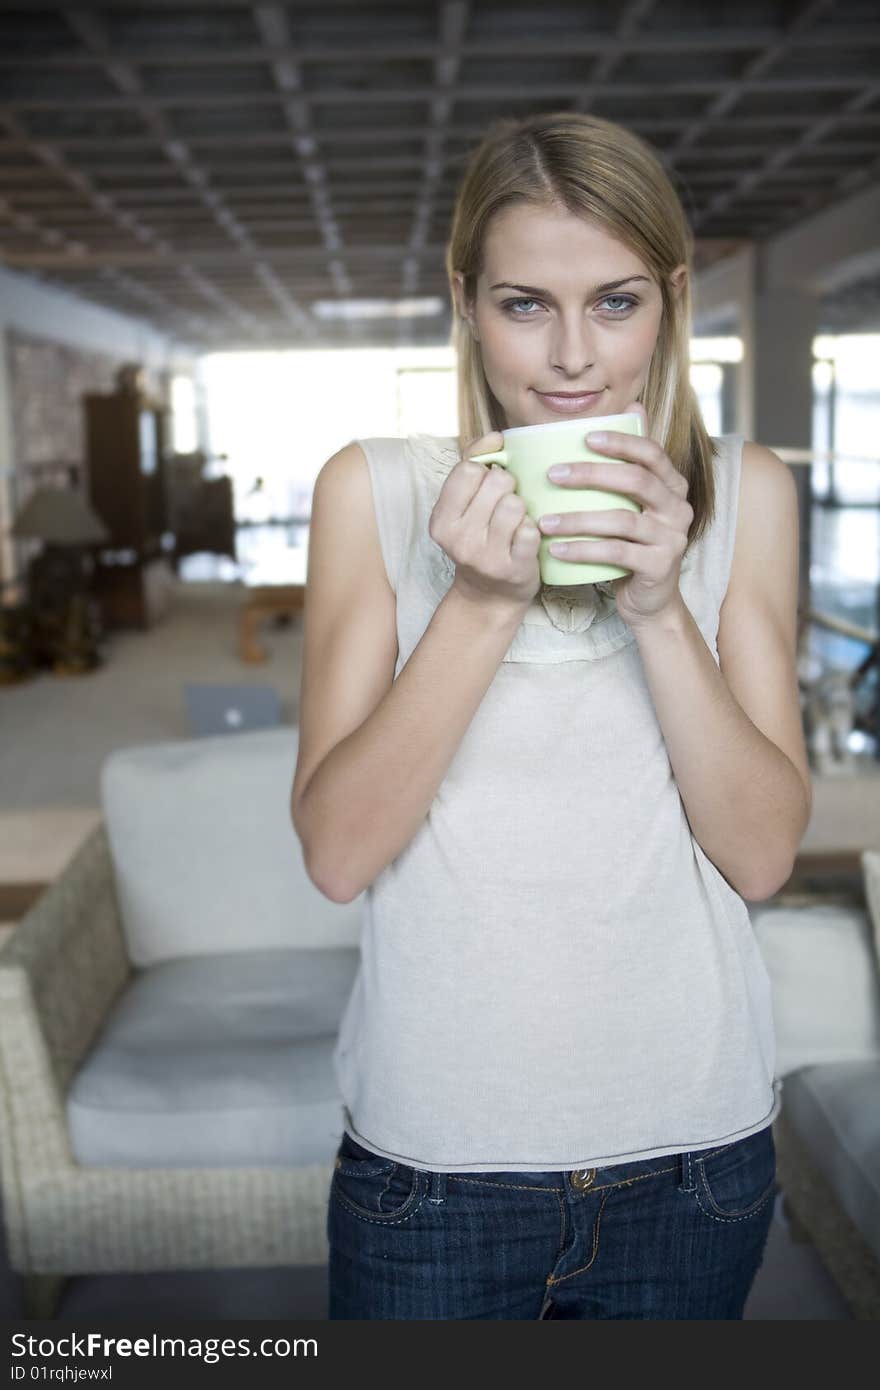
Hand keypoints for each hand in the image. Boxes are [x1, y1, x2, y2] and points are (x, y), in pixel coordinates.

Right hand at [429, 432, 540, 613]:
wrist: (489, 595)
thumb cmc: (479, 539)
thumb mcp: (463, 504)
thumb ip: (474, 461)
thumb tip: (495, 436)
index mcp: (441, 519)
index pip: (469, 469)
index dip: (485, 472)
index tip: (486, 489)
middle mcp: (458, 539)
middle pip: (497, 481)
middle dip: (507, 487)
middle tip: (503, 506)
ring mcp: (485, 556)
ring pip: (515, 503)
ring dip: (521, 508)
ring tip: (514, 522)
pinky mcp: (513, 568)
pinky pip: (531, 528)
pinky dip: (533, 529)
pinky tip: (524, 539)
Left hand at [537, 401, 692, 628]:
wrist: (650, 599)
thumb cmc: (634, 544)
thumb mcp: (634, 503)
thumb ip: (632, 461)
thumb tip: (633, 404)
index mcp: (672, 486)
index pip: (651, 453)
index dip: (620, 442)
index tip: (585, 437)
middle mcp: (678, 508)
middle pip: (635, 481)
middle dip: (591, 475)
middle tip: (553, 475)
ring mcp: (672, 538)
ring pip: (621, 520)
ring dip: (578, 519)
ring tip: (544, 521)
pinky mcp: (659, 566)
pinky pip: (616, 553)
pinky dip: (583, 550)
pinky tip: (556, 549)